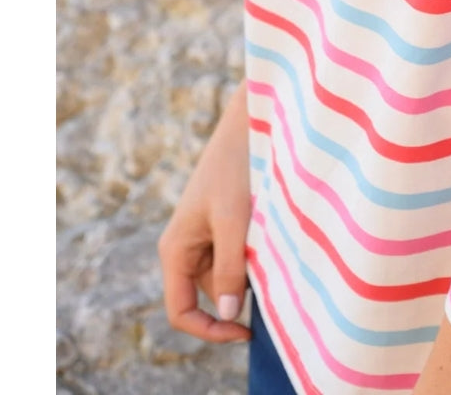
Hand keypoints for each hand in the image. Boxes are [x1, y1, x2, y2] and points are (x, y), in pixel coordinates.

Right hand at [157, 78, 252, 342]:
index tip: (248, 331)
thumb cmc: (238, 164)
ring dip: (252, 273)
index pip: (181, 311)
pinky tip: (275, 236)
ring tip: (274, 247)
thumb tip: (230, 312)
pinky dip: (258, 255)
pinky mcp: (227, 222)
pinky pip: (240, 255)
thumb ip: (230, 267)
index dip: (210, 330)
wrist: (253, 119)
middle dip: (239, 296)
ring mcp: (207, 234)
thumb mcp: (235, 218)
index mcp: (175, 249)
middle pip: (209, 296)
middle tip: (274, 280)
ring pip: (229, 276)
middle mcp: (187, 246)